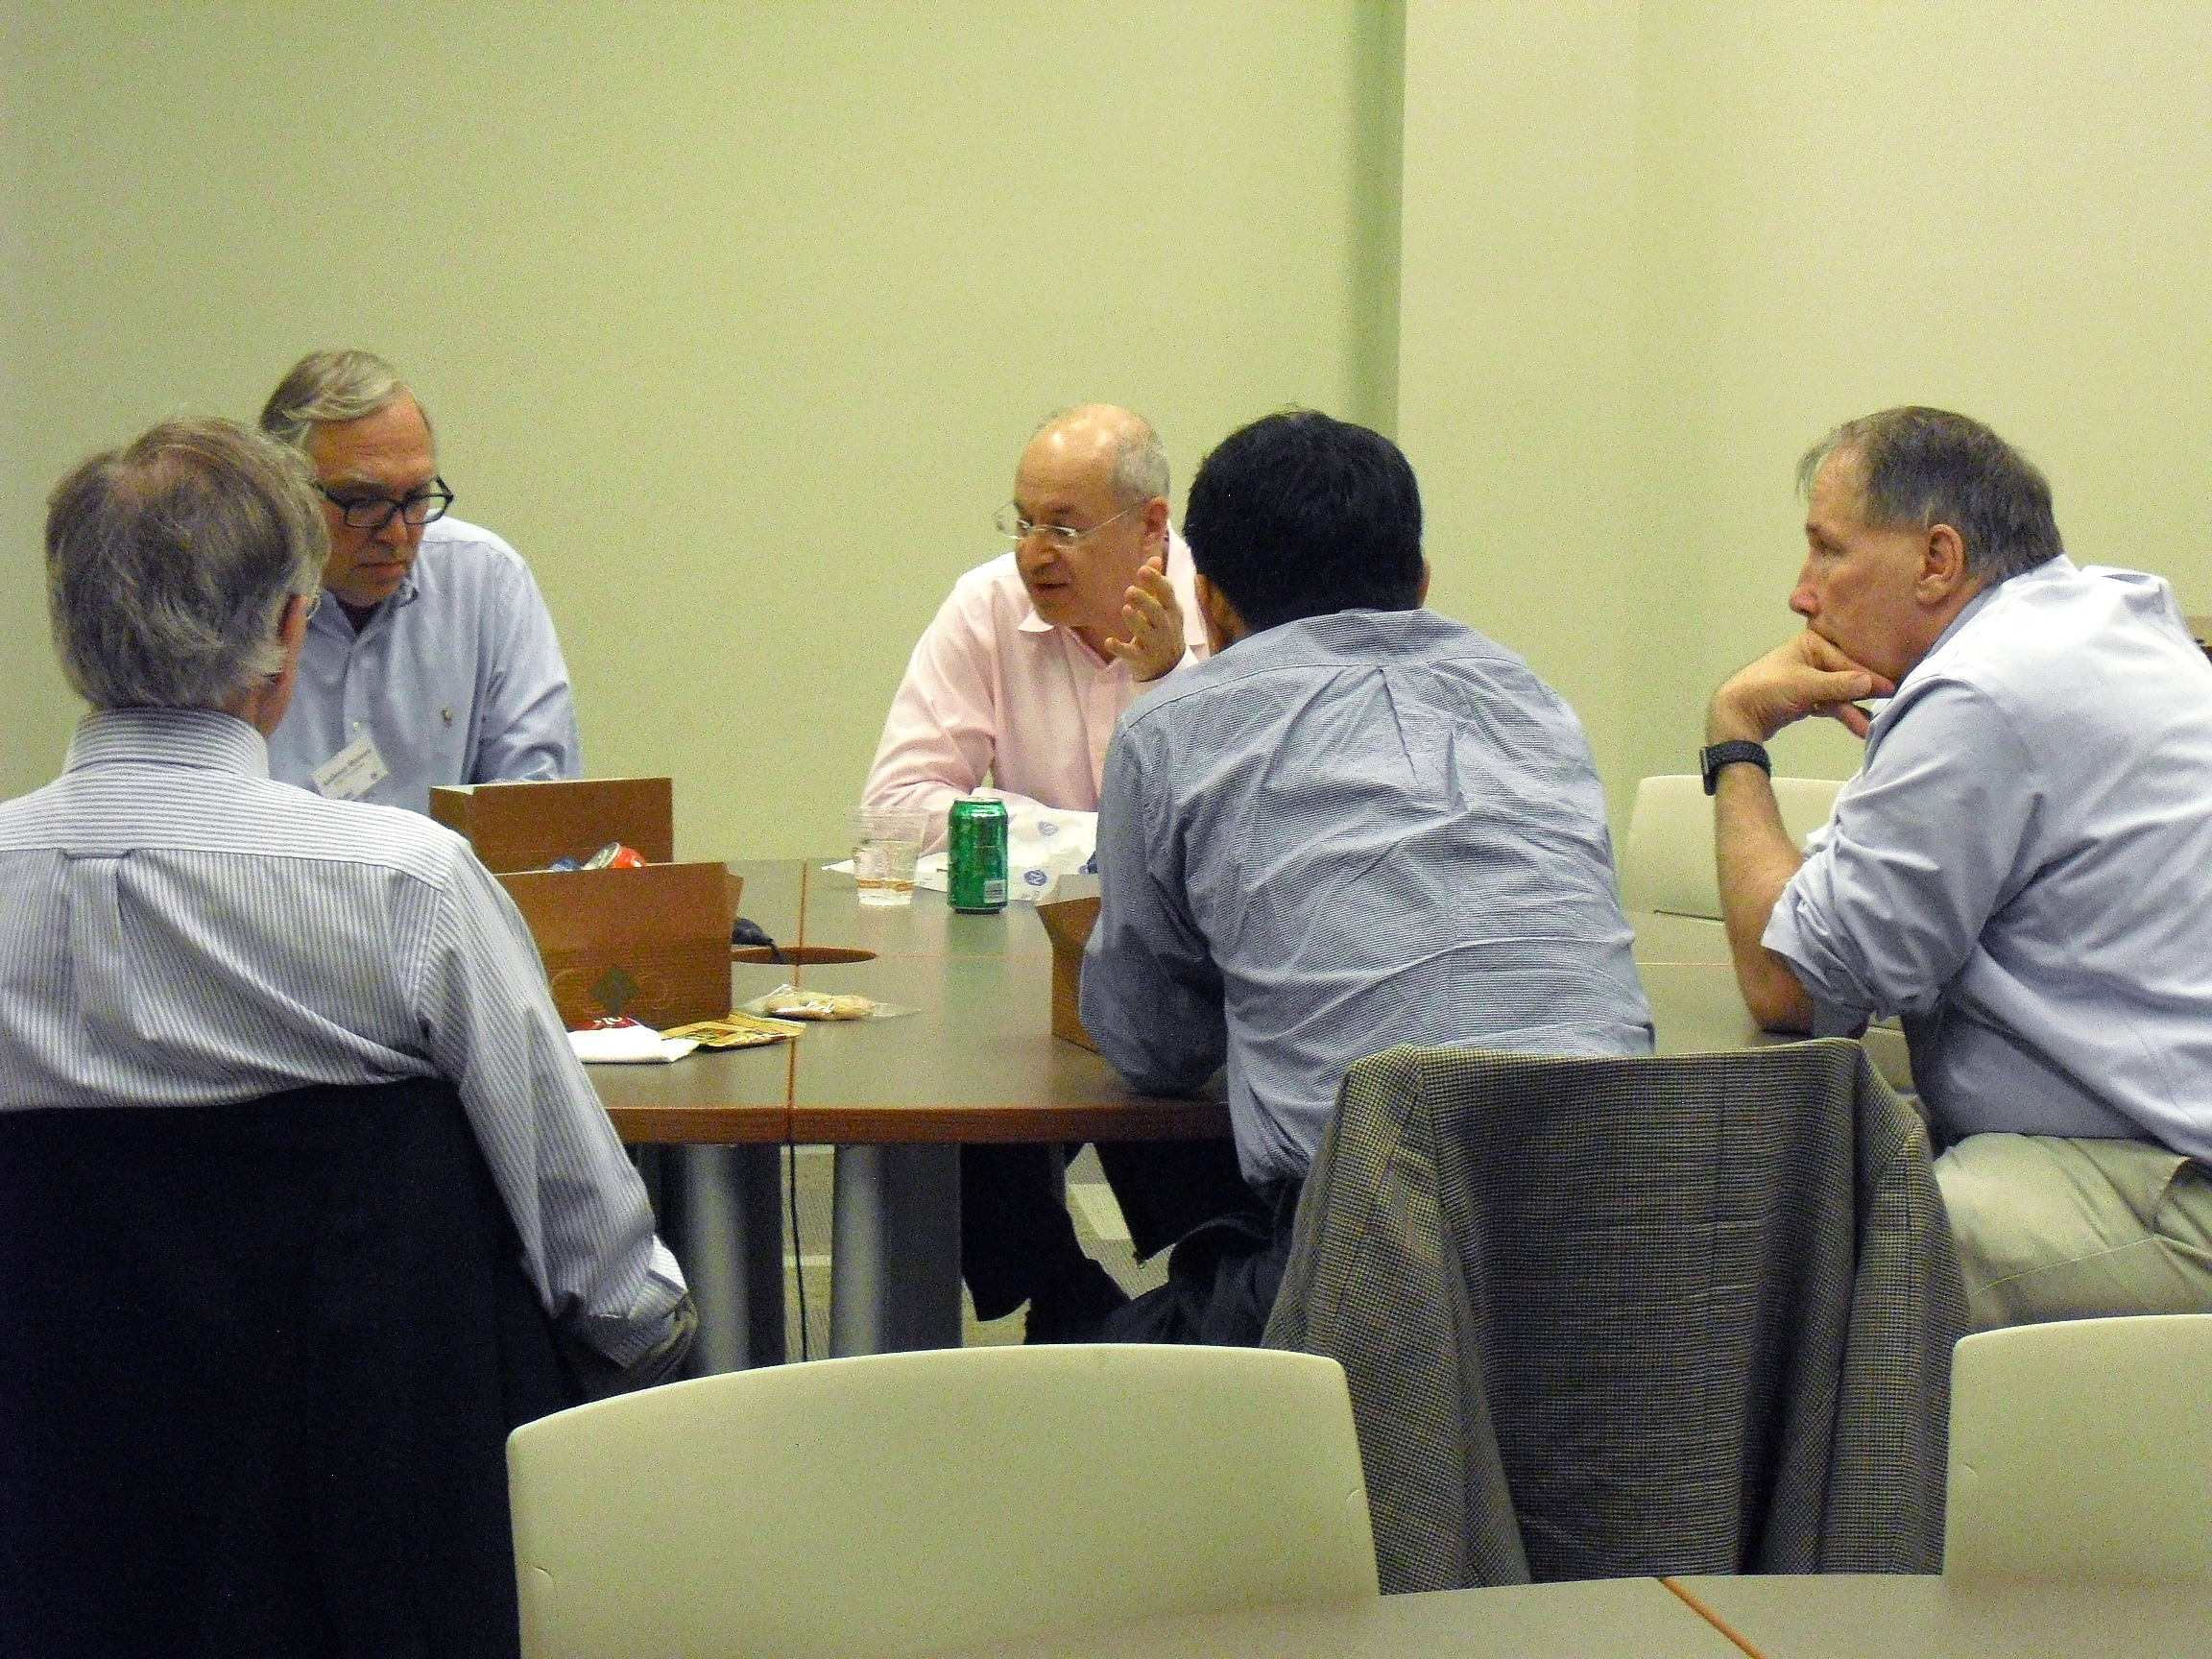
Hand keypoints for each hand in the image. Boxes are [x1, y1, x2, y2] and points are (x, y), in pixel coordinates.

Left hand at [1103, 554, 1186, 681]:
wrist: (1170, 669)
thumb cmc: (1164, 630)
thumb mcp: (1164, 608)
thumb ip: (1156, 584)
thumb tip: (1154, 557)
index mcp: (1171, 610)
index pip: (1167, 593)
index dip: (1157, 581)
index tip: (1143, 569)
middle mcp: (1165, 627)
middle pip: (1157, 613)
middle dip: (1145, 601)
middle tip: (1130, 591)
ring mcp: (1154, 645)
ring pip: (1145, 633)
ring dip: (1135, 621)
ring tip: (1126, 609)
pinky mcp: (1141, 659)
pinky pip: (1130, 654)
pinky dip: (1119, 648)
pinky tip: (1108, 641)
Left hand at [1709, 630, 1893, 744]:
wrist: (1736, 715)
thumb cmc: (1767, 690)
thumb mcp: (1804, 686)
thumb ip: (1838, 685)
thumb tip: (1871, 683)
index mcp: (1811, 643)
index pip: (1847, 661)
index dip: (1869, 676)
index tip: (1892, 689)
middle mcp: (1812, 657)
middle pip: (1845, 677)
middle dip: (1863, 694)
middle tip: (1892, 705)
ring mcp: (1809, 679)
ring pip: (1839, 694)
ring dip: (1853, 710)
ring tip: (1869, 727)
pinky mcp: (1805, 699)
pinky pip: (1830, 705)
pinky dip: (1842, 714)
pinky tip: (1858, 725)